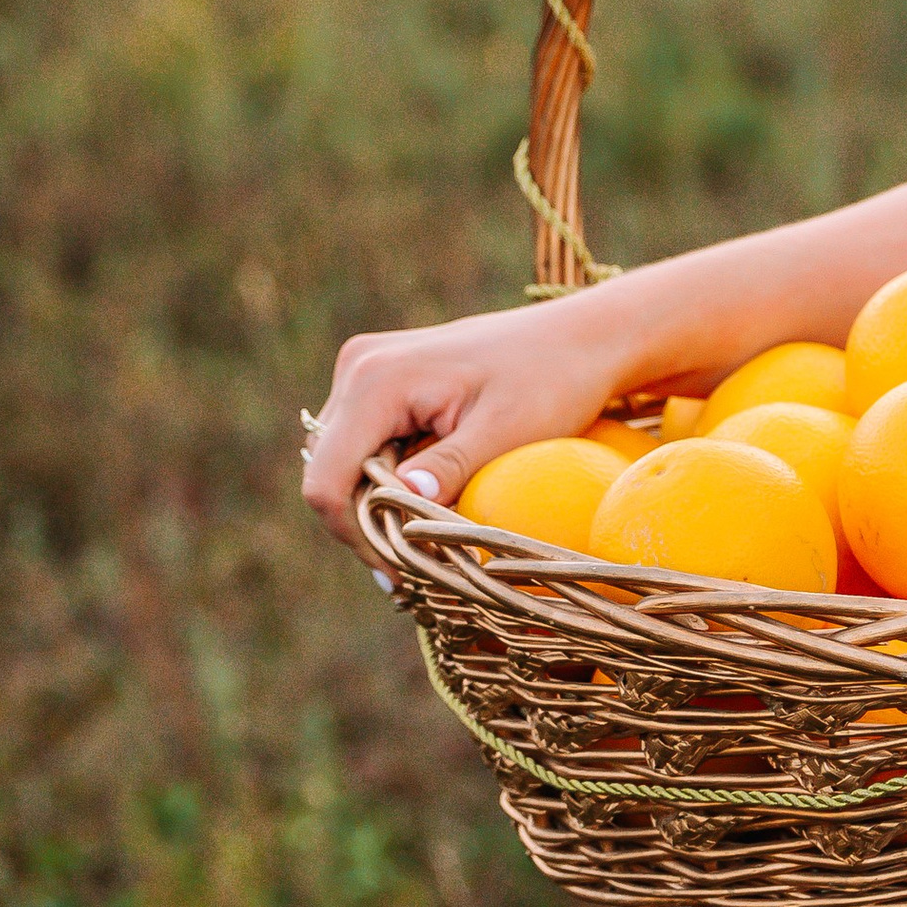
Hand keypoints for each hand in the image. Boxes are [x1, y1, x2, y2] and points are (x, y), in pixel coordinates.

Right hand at [300, 296, 631, 543]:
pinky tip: (433, 496)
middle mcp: (358, 368)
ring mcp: (366, 371)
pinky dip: (390, 477)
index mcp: (377, 380)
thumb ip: (452, 466)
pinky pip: (366, 443)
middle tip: (421, 563)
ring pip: (344, 461)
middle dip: (368, 522)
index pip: (326, 479)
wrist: (580, 337)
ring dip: (379, 502)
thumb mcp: (508, 430)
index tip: (403, 570)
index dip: (356, 534)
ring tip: (430, 534)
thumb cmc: (553, 378)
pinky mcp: (383, 380)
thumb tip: (403, 500)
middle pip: (328, 472)